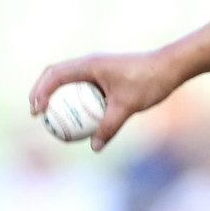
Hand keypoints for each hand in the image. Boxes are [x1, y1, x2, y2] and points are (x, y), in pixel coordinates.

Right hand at [29, 50, 180, 150]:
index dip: (40, 93)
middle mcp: (91, 62)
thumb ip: (109, 126)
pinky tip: (79, 116)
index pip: (55, 75)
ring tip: (51, 116)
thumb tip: (94, 147)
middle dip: (41, 91)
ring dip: (56, 93)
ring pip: (69, 78)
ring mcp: (99, 67)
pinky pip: (84, 84)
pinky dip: (75, 97)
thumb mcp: (128, 106)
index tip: (37, 113)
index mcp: (90, 65)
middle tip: (37, 114)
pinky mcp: (107, 73)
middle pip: (55, 74)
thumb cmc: (150, 82)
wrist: (173, 66)